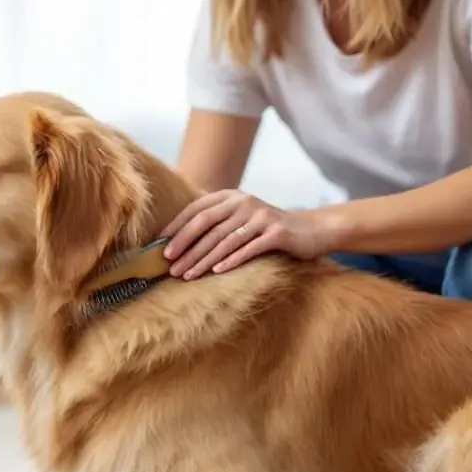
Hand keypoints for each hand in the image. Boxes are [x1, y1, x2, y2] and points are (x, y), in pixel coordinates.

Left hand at [160, 190, 327, 278]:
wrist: (310, 230)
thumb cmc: (266, 229)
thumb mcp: (240, 218)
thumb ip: (215, 222)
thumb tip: (177, 240)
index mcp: (231, 197)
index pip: (196, 210)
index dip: (177, 228)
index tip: (160, 246)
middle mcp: (244, 202)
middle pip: (207, 224)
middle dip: (185, 245)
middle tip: (169, 264)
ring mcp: (261, 216)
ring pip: (224, 239)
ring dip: (202, 259)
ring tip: (186, 275)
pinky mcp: (277, 233)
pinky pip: (249, 248)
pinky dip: (231, 260)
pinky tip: (216, 272)